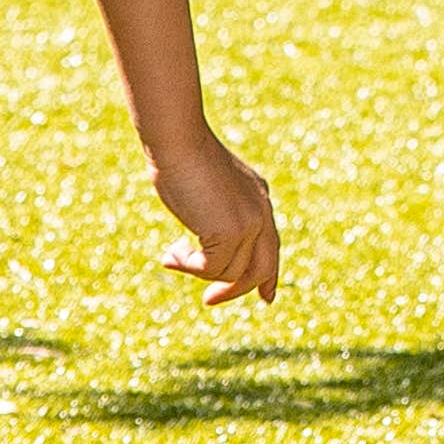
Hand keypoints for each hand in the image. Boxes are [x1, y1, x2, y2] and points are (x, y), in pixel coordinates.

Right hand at [150, 123, 283, 302]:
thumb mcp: (205, 189)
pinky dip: (189, 266)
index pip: (271, 245)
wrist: (178, 142)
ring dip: (196, 270)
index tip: (267, 298)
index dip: (268, 275)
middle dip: (236, 290)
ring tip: (172, 254)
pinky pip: (211, 268)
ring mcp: (250, 222)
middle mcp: (261, 212)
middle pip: (261, 267)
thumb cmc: (180, 157)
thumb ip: (214, 216)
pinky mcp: (232, 232)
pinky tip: (172, 252)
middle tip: (208, 301)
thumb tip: (205, 253)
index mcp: (258, 198)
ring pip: (230, 272)